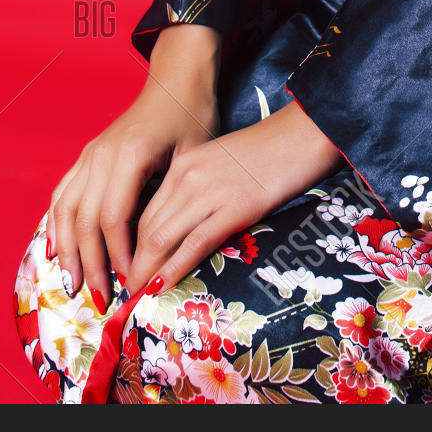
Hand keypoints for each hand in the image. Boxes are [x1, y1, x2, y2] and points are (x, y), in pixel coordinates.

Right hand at [47, 25, 220, 311]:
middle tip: (98, 299)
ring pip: (66, 210)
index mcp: (130, 156)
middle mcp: (101, 155)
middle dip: (89, 264)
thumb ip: (171, 200)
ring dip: (67, 251)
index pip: (114, 218)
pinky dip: (55, 224)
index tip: (129, 283)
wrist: (178, 81)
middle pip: (85, 220)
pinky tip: (55, 250)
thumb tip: (161, 253)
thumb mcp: (192, 157)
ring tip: (72, 285)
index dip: (118, 255)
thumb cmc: (193, 117)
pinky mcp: (87, 155)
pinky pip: (63, 194)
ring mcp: (90, 154)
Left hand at [124, 97, 341, 295]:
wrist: (303, 134)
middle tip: (128, 292)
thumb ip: (201, 190)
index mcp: (184, 165)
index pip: (146, 212)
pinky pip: (194, 243)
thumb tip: (187, 227)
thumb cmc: (269, 151)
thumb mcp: (222, 164)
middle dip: (134, 264)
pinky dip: (173, 268)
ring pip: (162, 238)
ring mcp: (209, 192)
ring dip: (146, 271)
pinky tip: (161, 287)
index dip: (134, 246)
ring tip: (139, 297)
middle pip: (147, 228)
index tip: (132, 269)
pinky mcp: (233, 208)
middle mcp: (188, 176)